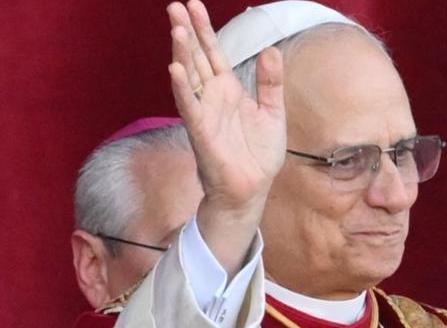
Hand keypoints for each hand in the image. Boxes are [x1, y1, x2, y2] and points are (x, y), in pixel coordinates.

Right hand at [166, 1, 283, 267]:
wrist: (253, 190)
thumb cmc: (258, 154)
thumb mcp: (273, 112)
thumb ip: (271, 82)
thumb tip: (271, 50)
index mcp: (228, 90)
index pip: (213, 52)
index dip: (203, 29)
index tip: (192, 4)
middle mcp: (212, 97)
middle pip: (196, 57)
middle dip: (186, 32)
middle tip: (174, 6)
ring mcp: (205, 113)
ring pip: (189, 77)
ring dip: (181, 53)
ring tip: (175, 29)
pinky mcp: (202, 133)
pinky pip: (190, 107)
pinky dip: (182, 89)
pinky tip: (175, 69)